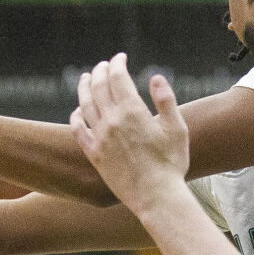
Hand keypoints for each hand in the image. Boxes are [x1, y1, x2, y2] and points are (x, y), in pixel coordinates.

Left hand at [69, 53, 189, 210]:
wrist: (156, 197)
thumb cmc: (171, 164)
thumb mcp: (177, 129)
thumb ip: (166, 100)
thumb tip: (155, 77)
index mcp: (133, 112)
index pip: (118, 78)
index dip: (118, 64)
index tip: (121, 57)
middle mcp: (112, 122)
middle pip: (99, 87)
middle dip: (100, 71)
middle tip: (104, 65)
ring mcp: (101, 138)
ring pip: (85, 105)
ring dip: (84, 87)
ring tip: (85, 78)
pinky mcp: (95, 155)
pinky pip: (79, 131)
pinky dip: (76, 117)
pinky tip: (77, 111)